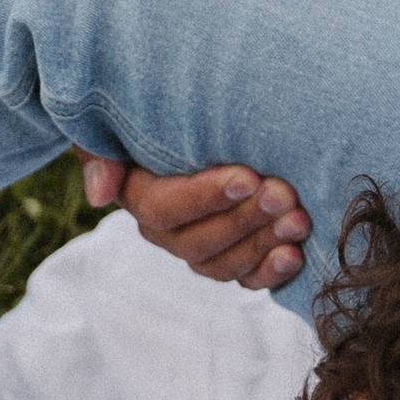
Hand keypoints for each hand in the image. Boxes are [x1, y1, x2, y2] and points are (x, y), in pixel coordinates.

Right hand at [77, 151, 311, 289]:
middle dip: (245, 220)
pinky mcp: (234, 261)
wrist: (199, 131)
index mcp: (139, 199)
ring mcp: (201, 251)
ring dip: (264, 244)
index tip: (248, 176)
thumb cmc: (160, 120)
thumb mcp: (121, 128)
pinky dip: (272, 272)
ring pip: (226, 264)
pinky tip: (295, 255)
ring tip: (299, 220)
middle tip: (284, 195)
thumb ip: (102, 156)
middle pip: (199, 242)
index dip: (206, 197)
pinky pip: (247, 279)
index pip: (165, 209)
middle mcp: (167, 234)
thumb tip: (99, 196)